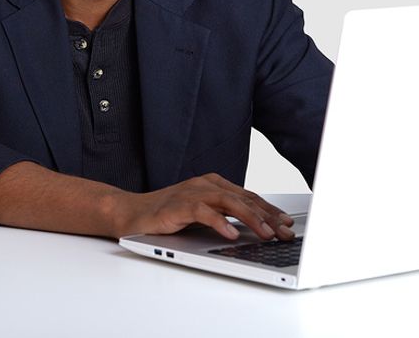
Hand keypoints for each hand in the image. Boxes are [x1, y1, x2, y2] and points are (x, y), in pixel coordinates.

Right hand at [113, 173, 294, 240]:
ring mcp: (192, 192)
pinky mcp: (179, 205)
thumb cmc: (167, 215)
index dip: (270, 210)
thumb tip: (254, 231)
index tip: (287, 224)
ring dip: (250, 218)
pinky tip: (231, 234)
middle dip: (268, 216)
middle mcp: (206, 184)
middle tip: (285, 232)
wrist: (132, 213)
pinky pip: (203, 212)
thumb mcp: (202, 215)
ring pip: (229, 201)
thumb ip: (224, 217)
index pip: (248, 197)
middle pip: (244, 199)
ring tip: (266, 233)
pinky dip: (219, 222)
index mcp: (214, 184)